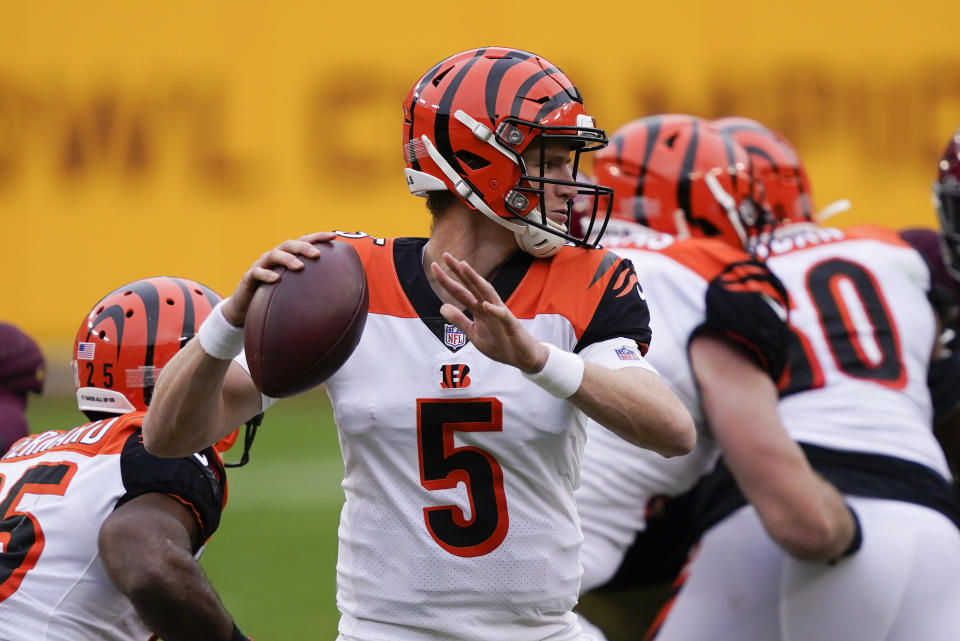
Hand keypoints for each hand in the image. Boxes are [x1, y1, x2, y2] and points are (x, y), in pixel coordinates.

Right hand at [222, 231, 336, 326]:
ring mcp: (261, 265)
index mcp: (287, 256)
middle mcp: (274, 257)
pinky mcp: (249, 278)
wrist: (246, 308)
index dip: (318, 237)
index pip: (303, 241)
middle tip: (317, 254)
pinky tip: (276, 279)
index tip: (334, 236)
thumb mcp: (295, 288)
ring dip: (288, 259)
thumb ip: (312, 285)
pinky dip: (266, 274)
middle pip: (289, 245)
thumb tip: (340, 293)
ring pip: (273, 255)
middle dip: (304, 247)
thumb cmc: (275, 296)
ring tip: (300, 267)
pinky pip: (257, 273)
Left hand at [431, 252, 548, 372]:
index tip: (434, 266)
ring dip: (475, 280)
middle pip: (472, 285)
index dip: (447, 280)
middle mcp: (489, 306)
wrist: (522, 357)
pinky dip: (494, 310)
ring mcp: (500, 313)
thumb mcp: (474, 333)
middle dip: (459, 271)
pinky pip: (502, 316)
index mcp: (479, 308)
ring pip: (487, 292)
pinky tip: (485, 304)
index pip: (460, 292)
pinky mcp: (511, 324)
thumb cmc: (500, 343)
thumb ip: (459, 320)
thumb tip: (443, 306)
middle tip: (446, 255)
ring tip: (464, 267)